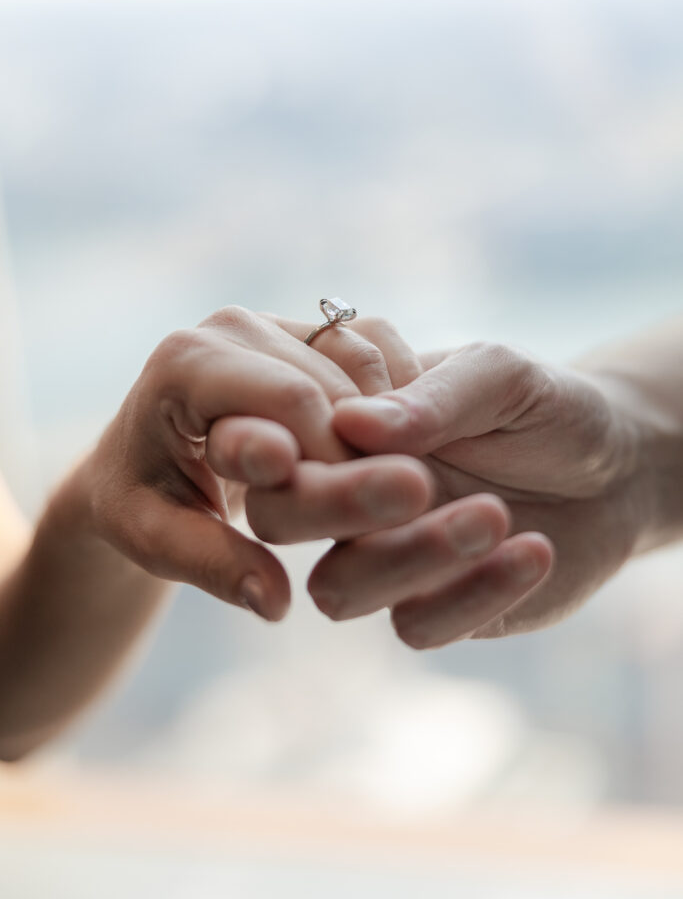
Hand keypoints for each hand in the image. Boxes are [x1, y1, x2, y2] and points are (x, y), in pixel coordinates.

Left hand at [84, 308, 434, 621]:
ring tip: (391, 494)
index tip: (370, 523)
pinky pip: (378, 353)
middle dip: (368, 455)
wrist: (147, 457)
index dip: (339, 460)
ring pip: (365, 369)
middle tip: (395, 517)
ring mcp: (275, 320)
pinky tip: (398, 455)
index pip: (290, 400)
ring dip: (390, 432)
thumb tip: (274, 601)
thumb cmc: (144, 501)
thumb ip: (214, 566)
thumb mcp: (158, 541)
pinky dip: (398, 403)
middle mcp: (232, 325)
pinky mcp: (309, 326)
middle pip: (333, 384)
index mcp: (185, 362)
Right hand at [304, 335, 649, 647]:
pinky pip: (416, 626)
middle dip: (334, 504)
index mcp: (345, 428)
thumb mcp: (500, 375)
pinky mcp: (434, 609)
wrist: (616, 466)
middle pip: (279, 518)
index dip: (282, 439)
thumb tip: (353, 423)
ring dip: (410, 556)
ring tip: (497, 514)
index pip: (278, 438)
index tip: (342, 427)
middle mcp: (348, 496)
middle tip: (418, 482)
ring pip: (338, 589)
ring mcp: (385, 558)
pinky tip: (535, 550)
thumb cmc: (542, 406)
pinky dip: (473, 594)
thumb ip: (434, 394)